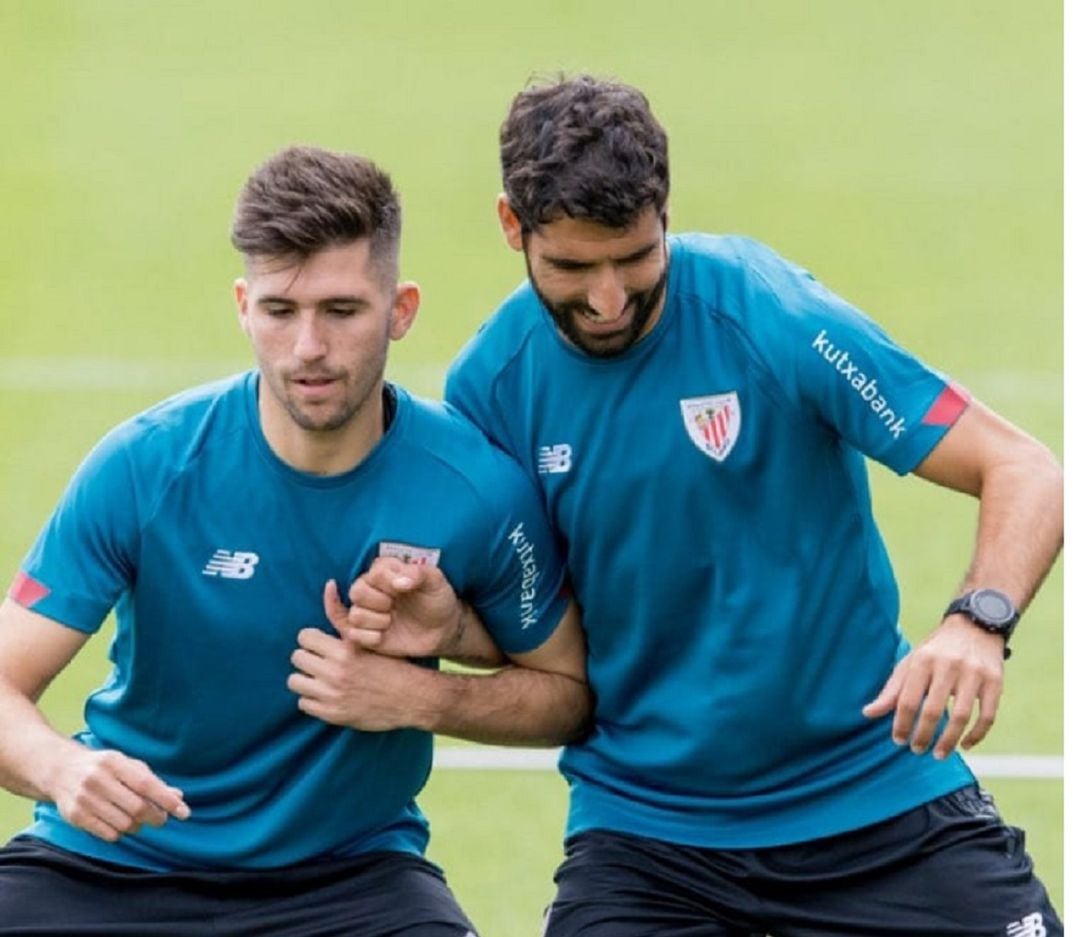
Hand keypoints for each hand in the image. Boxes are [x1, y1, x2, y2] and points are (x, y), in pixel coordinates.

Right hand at [48, 747, 188, 841]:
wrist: (60, 770)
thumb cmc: (104, 767)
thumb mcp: (127, 765)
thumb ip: (152, 780)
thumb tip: (178, 796)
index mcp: (114, 762)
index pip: (146, 784)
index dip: (167, 800)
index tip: (184, 812)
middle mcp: (97, 779)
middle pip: (136, 808)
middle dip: (156, 817)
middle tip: (161, 819)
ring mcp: (84, 798)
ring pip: (124, 824)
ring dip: (138, 826)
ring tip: (137, 819)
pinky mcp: (74, 816)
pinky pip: (108, 834)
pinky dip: (120, 833)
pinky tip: (119, 823)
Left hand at [288, 627, 433, 730]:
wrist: (412, 698)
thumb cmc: (392, 664)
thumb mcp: (370, 639)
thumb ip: (344, 616)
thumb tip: (328, 584)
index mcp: (346, 650)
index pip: (305, 637)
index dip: (313, 639)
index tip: (322, 644)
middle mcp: (336, 672)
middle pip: (297, 657)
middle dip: (308, 658)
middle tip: (321, 661)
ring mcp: (332, 695)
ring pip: (295, 680)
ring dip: (306, 678)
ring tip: (320, 678)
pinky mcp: (331, 714)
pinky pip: (303, 703)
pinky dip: (312, 699)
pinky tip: (326, 694)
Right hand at [323, 558, 464, 657]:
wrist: (443, 629)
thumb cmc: (437, 599)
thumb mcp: (435, 581)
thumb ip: (419, 573)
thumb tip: (400, 582)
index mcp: (386, 571)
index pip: (374, 573)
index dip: (387, 582)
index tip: (404, 589)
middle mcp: (372, 589)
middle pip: (356, 592)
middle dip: (377, 602)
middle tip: (394, 606)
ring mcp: (368, 612)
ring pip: (355, 614)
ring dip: (375, 621)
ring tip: (391, 621)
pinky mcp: (366, 633)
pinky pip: (352, 634)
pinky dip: (367, 637)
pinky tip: (383, 636)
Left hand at [862, 616, 1005, 758]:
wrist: (975, 626)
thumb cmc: (936, 650)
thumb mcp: (911, 663)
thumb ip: (892, 690)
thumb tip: (868, 714)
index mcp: (923, 661)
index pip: (908, 700)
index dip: (902, 724)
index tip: (898, 740)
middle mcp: (948, 666)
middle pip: (932, 710)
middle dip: (923, 735)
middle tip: (917, 750)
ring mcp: (974, 674)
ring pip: (961, 716)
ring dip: (948, 740)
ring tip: (939, 754)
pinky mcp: (995, 682)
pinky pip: (987, 716)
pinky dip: (977, 735)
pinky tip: (965, 745)